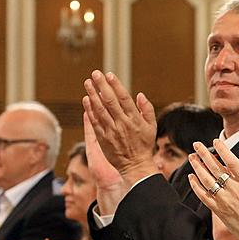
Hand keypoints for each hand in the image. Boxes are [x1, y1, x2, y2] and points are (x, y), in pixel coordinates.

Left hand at [83, 70, 157, 185]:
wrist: (135, 165)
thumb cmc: (144, 145)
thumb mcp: (152, 127)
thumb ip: (147, 110)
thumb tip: (140, 95)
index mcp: (134, 119)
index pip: (123, 98)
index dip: (115, 85)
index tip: (109, 75)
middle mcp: (122, 123)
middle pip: (109, 100)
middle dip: (101, 86)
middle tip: (95, 74)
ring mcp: (111, 131)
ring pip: (100, 109)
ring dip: (92, 95)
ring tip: (87, 83)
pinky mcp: (103, 138)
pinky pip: (94, 122)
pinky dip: (90, 110)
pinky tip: (86, 100)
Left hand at [187, 139, 238, 239]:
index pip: (232, 162)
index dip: (222, 150)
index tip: (215, 141)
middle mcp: (235, 190)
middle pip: (215, 168)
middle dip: (204, 154)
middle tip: (196, 144)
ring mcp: (225, 201)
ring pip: (206, 180)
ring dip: (197, 167)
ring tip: (192, 157)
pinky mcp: (218, 211)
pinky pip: (203, 196)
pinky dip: (196, 186)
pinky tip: (191, 178)